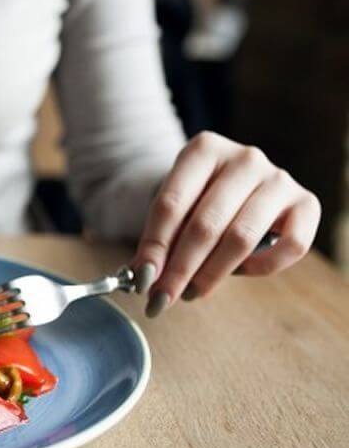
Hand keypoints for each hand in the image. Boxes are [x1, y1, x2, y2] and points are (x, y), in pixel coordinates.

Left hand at [132, 131, 320, 316]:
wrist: (238, 183)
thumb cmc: (198, 199)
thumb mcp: (174, 208)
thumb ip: (159, 239)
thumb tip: (142, 276)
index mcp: (204, 148)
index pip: (171, 204)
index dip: (154, 247)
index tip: (141, 280)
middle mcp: (245, 158)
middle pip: (205, 224)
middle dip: (179, 269)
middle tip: (161, 299)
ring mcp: (279, 178)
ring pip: (241, 238)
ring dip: (211, 274)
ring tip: (191, 292)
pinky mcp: (307, 203)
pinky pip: (289, 246)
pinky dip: (260, 267)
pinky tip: (239, 271)